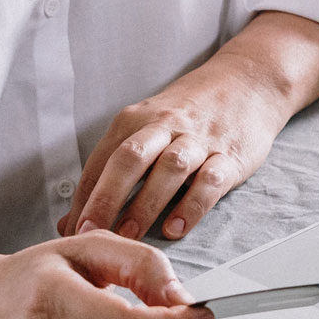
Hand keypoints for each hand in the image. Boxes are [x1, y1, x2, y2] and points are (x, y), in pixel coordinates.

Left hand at [60, 11, 318, 241]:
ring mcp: (199, 140)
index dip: (84, 196)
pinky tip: (177, 228)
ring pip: (169, 169)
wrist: (247, 81)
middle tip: (91, 232)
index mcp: (138, 119)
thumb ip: (113, 170)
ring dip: (146, 204)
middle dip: (107, 197)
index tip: (71, 229)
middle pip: (130, 159)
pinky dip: (192, 205)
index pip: (103, 160)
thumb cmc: (190, 112)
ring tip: (129, 237)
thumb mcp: (148, 126)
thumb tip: (73, 219)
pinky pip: (210, 181)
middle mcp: (166, 126)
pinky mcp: (230, 154)